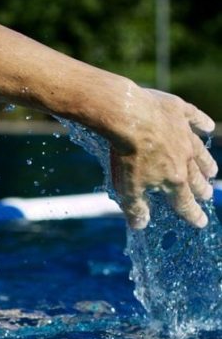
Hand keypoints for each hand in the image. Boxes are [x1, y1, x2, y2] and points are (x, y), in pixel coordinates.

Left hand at [109, 88, 216, 228]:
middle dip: (201, 189)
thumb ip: (135, 207)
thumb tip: (140, 225)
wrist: (129, 117)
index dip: (192, 214)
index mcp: (173, 179)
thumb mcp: (126, 188)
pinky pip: (195, 119)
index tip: (201, 222)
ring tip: (212, 171)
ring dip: (206, 163)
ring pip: (200, 152)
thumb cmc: (126, 155)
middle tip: (207, 194)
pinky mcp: (179, 113)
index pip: (185, 203)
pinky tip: (208, 126)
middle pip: (196, 178)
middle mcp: (184, 158)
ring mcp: (184, 135)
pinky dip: (202, 123)